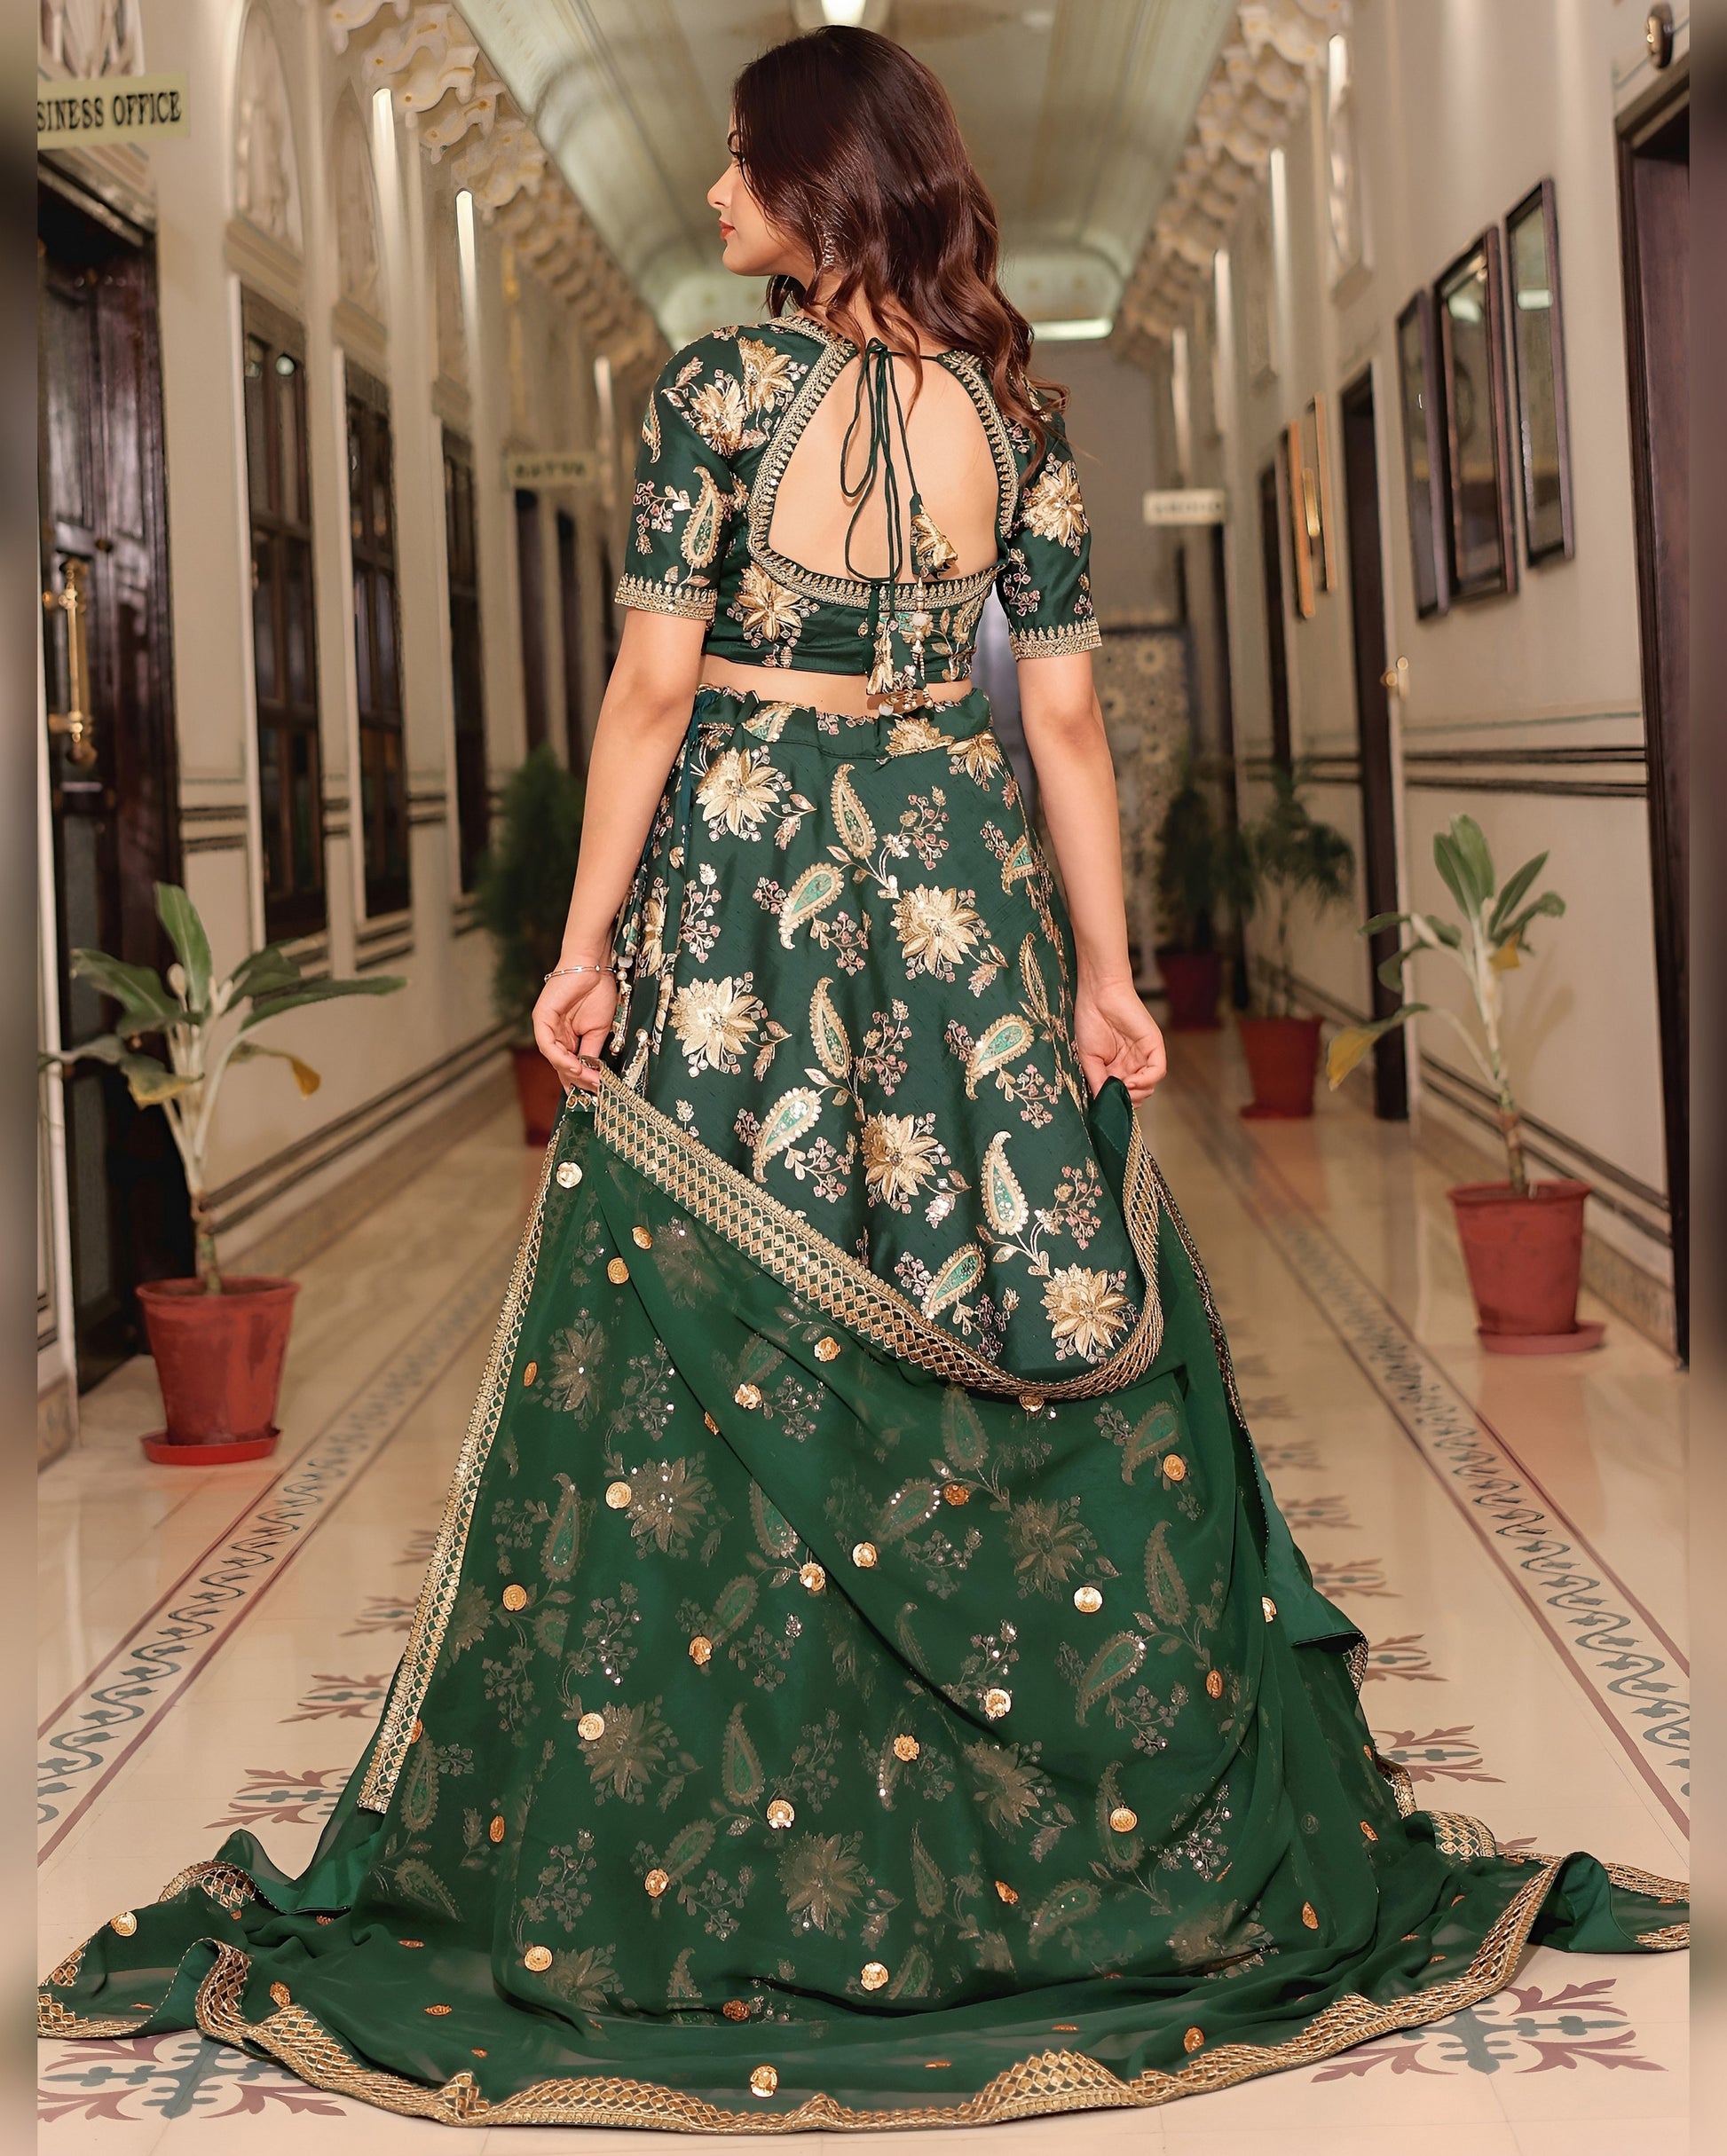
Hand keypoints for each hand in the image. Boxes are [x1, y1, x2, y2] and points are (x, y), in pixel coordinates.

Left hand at [532, 968, 618, 1094]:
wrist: (594, 967)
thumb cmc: (597, 992)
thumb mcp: (598, 1030)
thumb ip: (592, 1051)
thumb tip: (593, 1073)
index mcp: (566, 1037)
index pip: (569, 1065)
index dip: (580, 1081)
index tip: (594, 1093)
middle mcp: (554, 1034)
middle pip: (561, 1065)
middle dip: (578, 1079)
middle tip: (595, 1089)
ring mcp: (545, 1027)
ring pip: (554, 1058)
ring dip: (571, 1072)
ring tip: (588, 1079)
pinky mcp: (541, 1018)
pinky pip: (547, 1045)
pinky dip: (560, 1058)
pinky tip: (575, 1066)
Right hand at [1073, 974, 1166, 1103]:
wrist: (1098, 996)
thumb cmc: (1090, 1021)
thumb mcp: (1089, 1059)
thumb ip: (1097, 1082)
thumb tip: (1102, 1104)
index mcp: (1117, 1067)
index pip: (1124, 1094)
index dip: (1118, 1102)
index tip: (1107, 1102)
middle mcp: (1133, 1063)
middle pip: (1139, 1093)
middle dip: (1128, 1100)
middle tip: (1116, 1097)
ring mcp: (1145, 1055)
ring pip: (1150, 1085)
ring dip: (1137, 1093)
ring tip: (1122, 1088)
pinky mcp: (1154, 1046)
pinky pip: (1157, 1071)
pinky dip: (1146, 1081)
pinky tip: (1130, 1082)